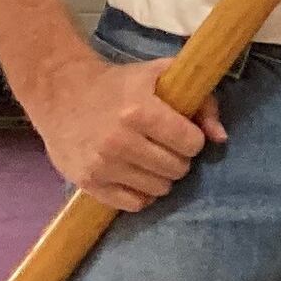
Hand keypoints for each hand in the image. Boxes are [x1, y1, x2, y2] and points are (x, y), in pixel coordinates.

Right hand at [24, 49, 225, 212]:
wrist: (60, 92)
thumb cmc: (119, 84)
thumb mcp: (161, 77)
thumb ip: (201, 101)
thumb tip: (220, 138)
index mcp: (138, 111)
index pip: (191, 143)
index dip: (191, 138)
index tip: (180, 131)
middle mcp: (118, 141)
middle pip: (178, 169)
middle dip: (177, 158)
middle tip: (161, 145)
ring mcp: (101, 165)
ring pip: (159, 189)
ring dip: (160, 176)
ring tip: (146, 158)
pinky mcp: (87, 182)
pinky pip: (134, 204)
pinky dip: (140, 193)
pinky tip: (132, 173)